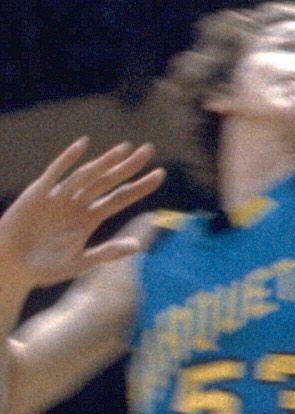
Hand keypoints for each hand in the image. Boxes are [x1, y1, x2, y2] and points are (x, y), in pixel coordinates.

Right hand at [0, 139, 161, 295]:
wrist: (10, 266)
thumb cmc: (44, 268)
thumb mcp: (79, 263)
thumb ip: (106, 253)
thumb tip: (137, 245)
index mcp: (89, 218)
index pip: (120, 198)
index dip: (139, 187)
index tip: (160, 174)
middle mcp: (77, 204)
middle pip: (107, 181)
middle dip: (127, 167)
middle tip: (148, 150)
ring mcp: (59, 197)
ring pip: (86, 176)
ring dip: (104, 162)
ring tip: (124, 149)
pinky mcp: (39, 193)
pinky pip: (55, 173)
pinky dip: (68, 159)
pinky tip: (83, 145)